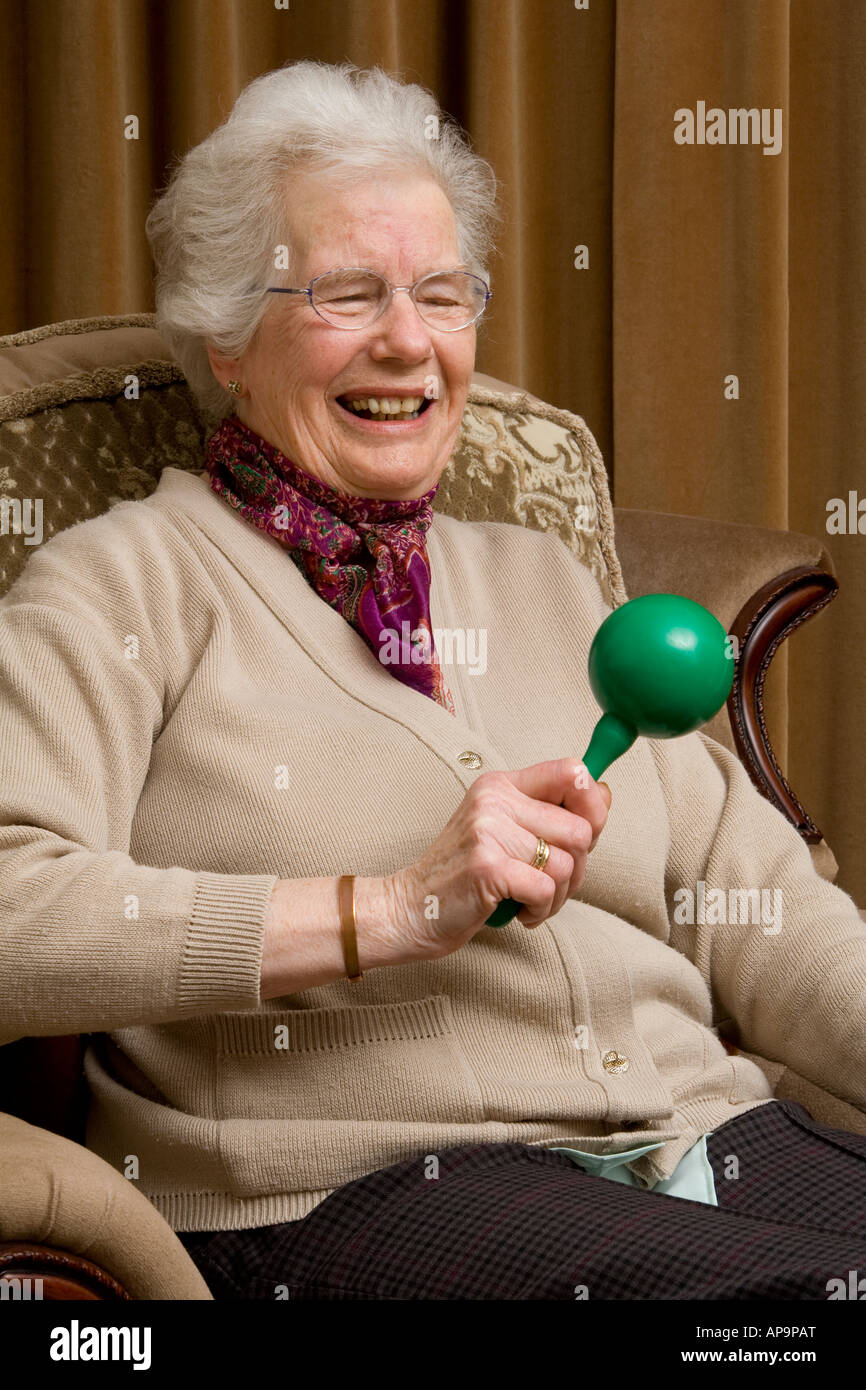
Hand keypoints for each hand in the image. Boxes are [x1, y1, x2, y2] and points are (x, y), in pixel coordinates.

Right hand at [386, 758, 611, 960]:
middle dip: (577, 867)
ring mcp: (488, 831)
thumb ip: (551, 813)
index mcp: (501, 785)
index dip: (593, 806)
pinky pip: (547, 889)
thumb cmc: (462, 875)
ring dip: (558, 896)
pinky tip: (521, 912)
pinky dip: (541, 910)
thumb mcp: (504, 831)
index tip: (582, 835)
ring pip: (568, 863)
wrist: (409, 907)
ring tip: (530, 900)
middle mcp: (495, 800)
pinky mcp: (487, 866)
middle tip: (549, 884)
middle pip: (580, 829)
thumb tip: (603, 792)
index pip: (571, 772)